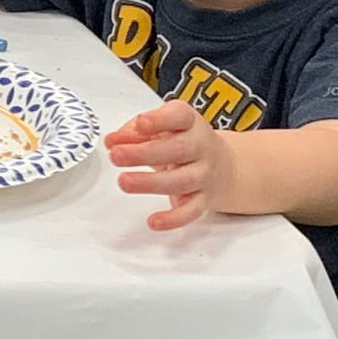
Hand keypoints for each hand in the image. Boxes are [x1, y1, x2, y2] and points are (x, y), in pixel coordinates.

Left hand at [104, 99, 229, 229]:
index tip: (141, 124)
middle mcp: (201, 147)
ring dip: (150, 183)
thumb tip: (112, 142)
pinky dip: (173, 219)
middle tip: (116, 155)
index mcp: (189, 123)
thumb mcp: (160, 130)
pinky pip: (191, 211)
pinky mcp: (203, 200)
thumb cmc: (182, 143)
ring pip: (181, 180)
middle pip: (177, 149)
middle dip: (144, 153)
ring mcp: (204, 174)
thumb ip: (133, 133)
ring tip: (123, 182)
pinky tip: (153, 222)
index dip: (161, 119)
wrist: (225, 167)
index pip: (180, 116)